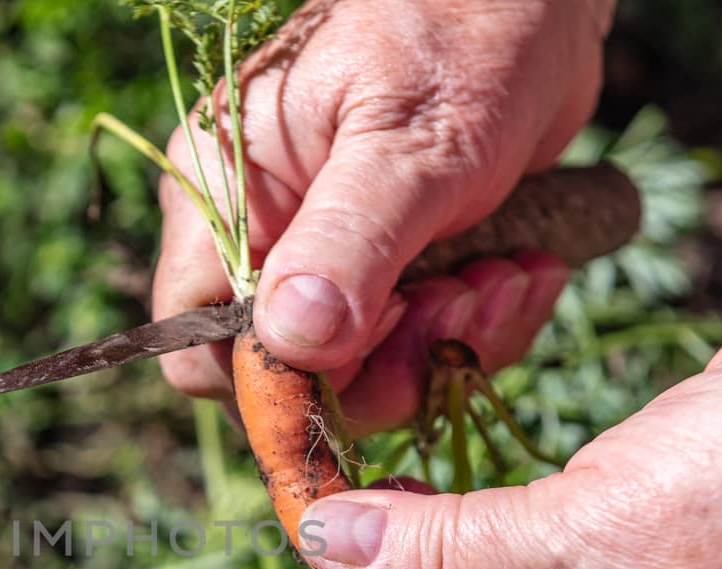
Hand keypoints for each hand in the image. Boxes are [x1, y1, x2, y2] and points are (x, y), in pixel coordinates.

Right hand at [155, 0, 612, 428]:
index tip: (361, 358)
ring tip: (507, 273)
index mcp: (224, 197)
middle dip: (388, 365)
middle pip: (292, 377)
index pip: (198, 343)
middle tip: (461, 303)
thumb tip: (289, 342)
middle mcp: (265, 240)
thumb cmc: (463, 32)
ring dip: (450, 343)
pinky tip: (523, 267)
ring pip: (369, 374)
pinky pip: (424, 349)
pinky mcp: (396, 276)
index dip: (270, 380)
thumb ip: (347, 242)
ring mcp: (332, 263)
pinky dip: (482, 327)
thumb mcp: (409, 141)